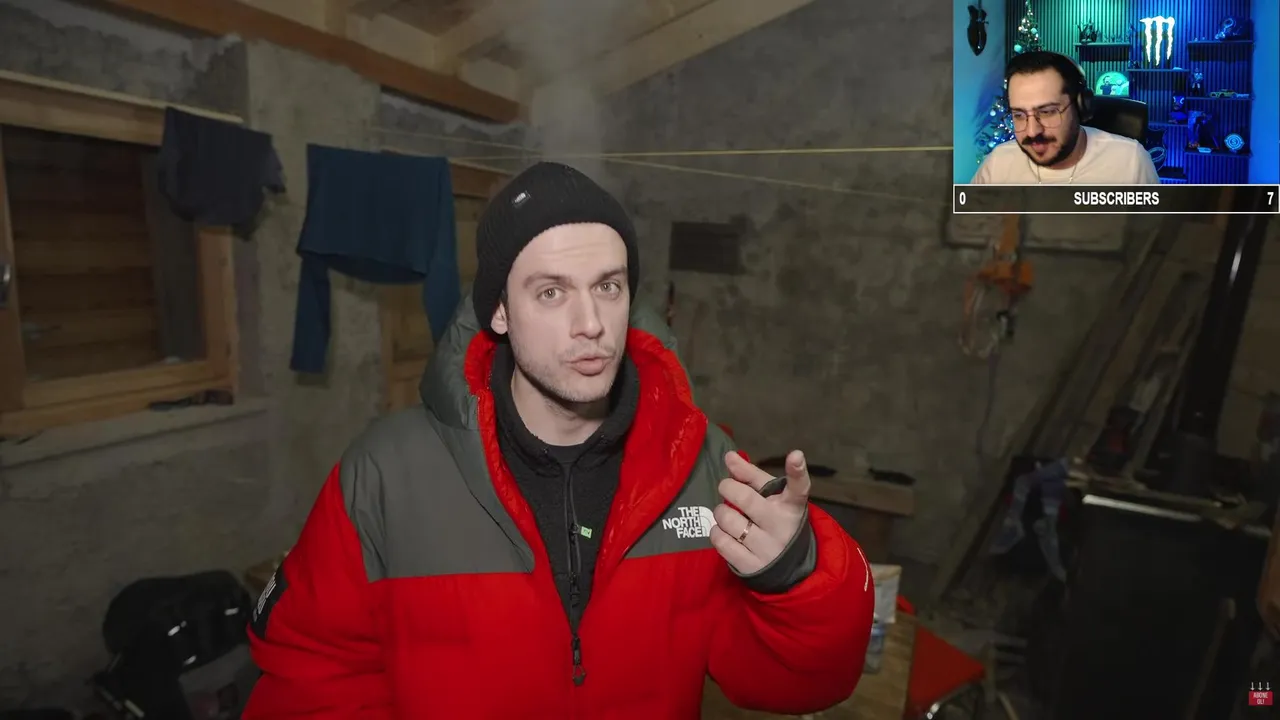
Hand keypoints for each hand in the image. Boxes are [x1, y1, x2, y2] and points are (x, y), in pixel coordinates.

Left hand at [710, 450, 811, 574]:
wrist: (787, 566)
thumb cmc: (775, 520)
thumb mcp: (771, 496)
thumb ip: (751, 475)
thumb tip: (729, 456)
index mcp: (791, 506)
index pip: (798, 487)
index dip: (797, 471)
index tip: (795, 455)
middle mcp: (781, 526)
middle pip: (746, 498)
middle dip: (728, 487)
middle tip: (726, 487)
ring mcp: (767, 548)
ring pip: (728, 520)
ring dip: (721, 513)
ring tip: (728, 515)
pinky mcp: (751, 566)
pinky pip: (721, 541)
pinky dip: (717, 532)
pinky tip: (725, 532)